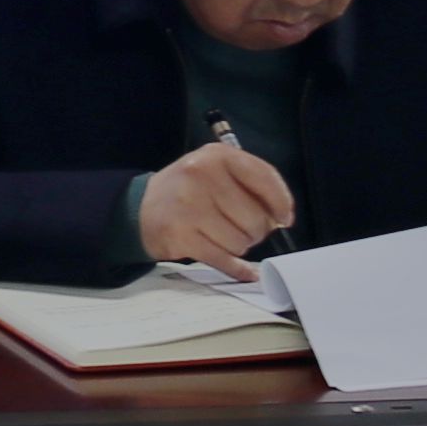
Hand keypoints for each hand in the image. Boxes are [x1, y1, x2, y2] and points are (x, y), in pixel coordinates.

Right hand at [136, 140, 297, 274]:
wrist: (142, 208)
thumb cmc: (190, 189)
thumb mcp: (218, 170)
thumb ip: (251, 183)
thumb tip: (281, 218)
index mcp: (217, 156)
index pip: (264, 178)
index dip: (281, 202)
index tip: (284, 218)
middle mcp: (201, 176)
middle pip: (254, 217)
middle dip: (257, 230)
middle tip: (245, 229)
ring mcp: (189, 206)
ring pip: (240, 242)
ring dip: (240, 246)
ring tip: (225, 237)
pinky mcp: (181, 236)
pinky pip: (224, 259)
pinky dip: (237, 268)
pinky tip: (242, 270)